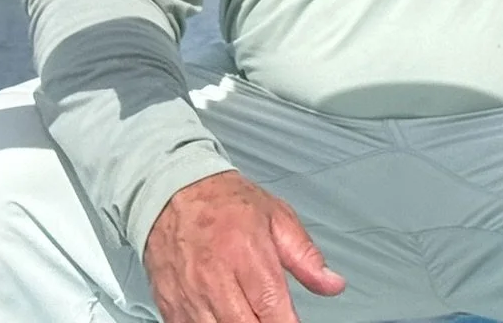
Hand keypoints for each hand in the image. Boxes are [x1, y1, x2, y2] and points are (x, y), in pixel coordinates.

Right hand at [144, 170, 342, 322]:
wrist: (172, 192)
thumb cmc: (225, 203)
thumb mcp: (276, 217)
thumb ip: (305, 256)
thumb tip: (332, 284)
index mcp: (245, 254)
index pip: (272, 308)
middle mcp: (214, 279)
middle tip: (274, 317)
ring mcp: (189, 296)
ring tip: (251, 313)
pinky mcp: (170, 305)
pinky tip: (226, 316)